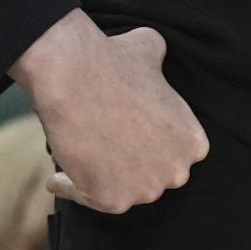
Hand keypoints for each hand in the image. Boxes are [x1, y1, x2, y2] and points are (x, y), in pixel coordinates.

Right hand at [9, 10, 209, 212]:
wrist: (77, 76)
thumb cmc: (115, 60)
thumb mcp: (151, 48)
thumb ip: (159, 61)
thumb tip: (155, 53)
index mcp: (192, 141)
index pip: (178, 152)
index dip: (155, 143)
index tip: (136, 135)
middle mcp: (175, 171)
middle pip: (154, 175)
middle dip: (137, 164)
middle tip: (112, 147)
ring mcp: (144, 190)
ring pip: (124, 190)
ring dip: (106, 179)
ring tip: (85, 160)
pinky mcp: (111, 201)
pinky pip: (90, 199)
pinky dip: (72, 189)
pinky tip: (58, 179)